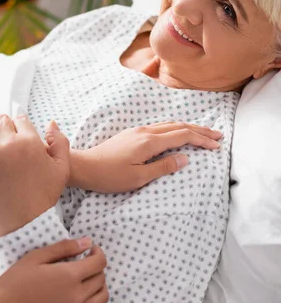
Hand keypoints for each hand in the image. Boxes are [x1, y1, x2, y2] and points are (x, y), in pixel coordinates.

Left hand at [0, 113, 69, 235]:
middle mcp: (8, 144)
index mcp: (30, 142)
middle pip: (1, 120)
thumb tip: (50, 123)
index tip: (20, 134)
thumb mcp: (62, 167)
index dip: (21, 126)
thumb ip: (59, 141)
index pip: (21, 119)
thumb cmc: (44, 194)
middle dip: (3, 124)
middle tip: (4, 135)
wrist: (24, 220)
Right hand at [0, 238, 107, 302]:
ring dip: (100, 286)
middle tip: (86, 262)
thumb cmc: (15, 281)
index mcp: (69, 275)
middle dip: (97, 267)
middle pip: (100, 279)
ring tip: (89, 280)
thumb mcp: (37, 256)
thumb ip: (64, 247)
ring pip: (102, 298)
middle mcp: (76, 295)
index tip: (91, 249)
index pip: (98, 262)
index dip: (98, 252)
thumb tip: (87, 241)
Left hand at [69, 122, 221, 192]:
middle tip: (218, 136)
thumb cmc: (110, 176)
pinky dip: (175, 129)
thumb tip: (185, 158)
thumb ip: (163, 167)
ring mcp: (138, 131)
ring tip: (203, 133)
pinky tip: (177, 134)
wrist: (85, 167)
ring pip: (169, 125)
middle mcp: (145, 132)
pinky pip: (160, 127)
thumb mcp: (138, 177)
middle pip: (178, 126)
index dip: (201, 139)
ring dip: (188, 128)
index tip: (216, 146)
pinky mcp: (132, 134)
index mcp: (149, 142)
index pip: (182, 136)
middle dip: (199, 130)